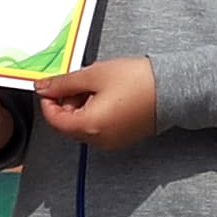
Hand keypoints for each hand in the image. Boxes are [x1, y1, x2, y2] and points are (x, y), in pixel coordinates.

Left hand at [32, 58, 165, 151]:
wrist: (173, 89)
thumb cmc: (138, 81)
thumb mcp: (94, 75)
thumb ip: (64, 83)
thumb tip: (43, 88)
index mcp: (89, 126)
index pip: (54, 119)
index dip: (49, 100)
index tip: (52, 85)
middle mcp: (99, 140)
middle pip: (68, 124)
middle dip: (67, 103)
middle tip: (81, 81)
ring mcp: (112, 141)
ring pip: (83, 126)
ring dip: (82, 107)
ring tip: (98, 86)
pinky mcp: (122, 138)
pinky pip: (99, 128)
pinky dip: (96, 113)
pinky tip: (108, 95)